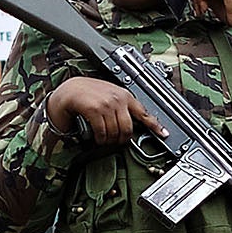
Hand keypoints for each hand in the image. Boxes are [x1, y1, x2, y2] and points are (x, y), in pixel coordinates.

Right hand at [46, 76, 163, 146]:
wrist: (68, 90)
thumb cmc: (86, 94)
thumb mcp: (108, 96)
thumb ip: (121, 107)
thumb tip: (130, 126)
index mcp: (124, 95)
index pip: (144, 111)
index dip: (155, 125)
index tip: (163, 133)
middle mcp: (118, 98)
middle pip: (128, 128)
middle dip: (122, 139)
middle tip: (116, 142)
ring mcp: (106, 103)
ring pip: (115, 132)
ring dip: (109, 140)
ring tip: (103, 139)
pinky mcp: (95, 109)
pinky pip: (102, 132)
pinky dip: (100, 138)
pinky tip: (97, 137)